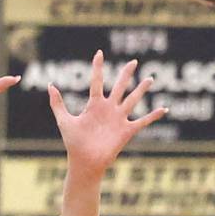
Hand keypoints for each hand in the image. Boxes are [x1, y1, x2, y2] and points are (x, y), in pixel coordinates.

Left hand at [49, 51, 167, 178]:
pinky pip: (143, 121)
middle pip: (120, 87)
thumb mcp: (64, 120)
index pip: (97, 81)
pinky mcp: (126, 131)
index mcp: (94, 105)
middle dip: (126, 74)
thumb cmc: (74, 143)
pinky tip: (164, 109)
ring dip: (142, 89)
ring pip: (133, 100)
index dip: (98, 67)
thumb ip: (57, 103)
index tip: (99, 53)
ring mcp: (119, 119)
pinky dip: (153, 115)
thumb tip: (50, 85)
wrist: (85, 162)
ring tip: (150, 78)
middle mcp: (108, 109)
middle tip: (134, 62)